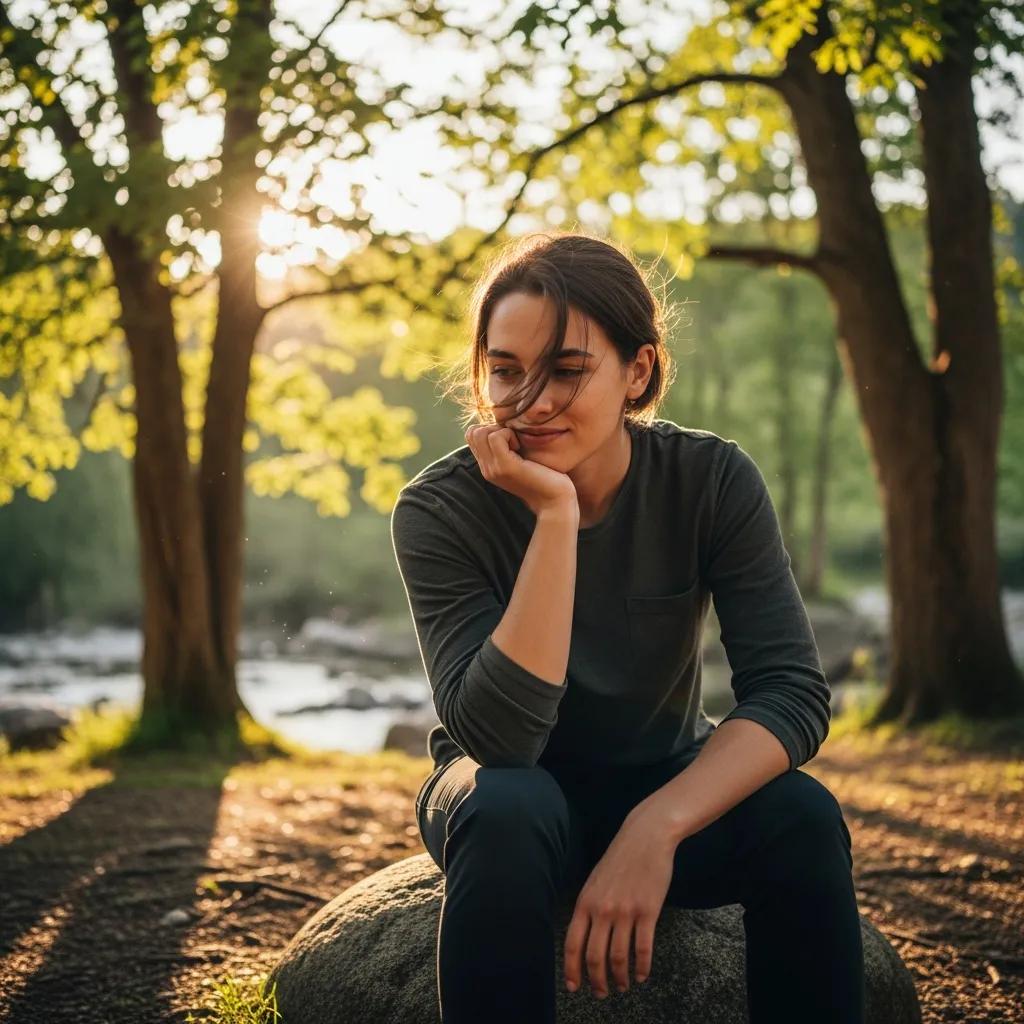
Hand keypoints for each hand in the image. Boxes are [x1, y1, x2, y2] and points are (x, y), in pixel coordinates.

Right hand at [464, 421, 577, 518]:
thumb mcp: (522, 458)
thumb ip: (509, 446)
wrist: (554, 500)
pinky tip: (521, 447)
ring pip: (480, 433)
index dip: (490, 429)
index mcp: (488, 466)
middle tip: (514, 441)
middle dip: (494, 427)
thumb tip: (506, 423)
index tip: (510, 439)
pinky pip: (495, 437)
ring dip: (501, 431)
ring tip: (517, 445)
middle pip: (473, 432)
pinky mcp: (505, 467)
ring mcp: (493, 469)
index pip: (472, 435)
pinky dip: (509, 434)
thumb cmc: (545, 477)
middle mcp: (486, 469)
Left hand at [563, 806, 674, 997]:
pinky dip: (642, 967)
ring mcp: (625, 912)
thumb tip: (584, 937)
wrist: (645, 837)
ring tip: (623, 986)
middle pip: (594, 956)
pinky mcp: (648, 912)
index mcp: (585, 902)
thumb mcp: (594, 881)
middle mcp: (602, 910)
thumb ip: (589, 908)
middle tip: (602, 993)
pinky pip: (643, 949)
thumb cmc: (620, 858)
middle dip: (597, 981)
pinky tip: (642, 974)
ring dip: (620, 978)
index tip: (575, 987)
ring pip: (619, 957)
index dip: (572, 970)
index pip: (572, 944)